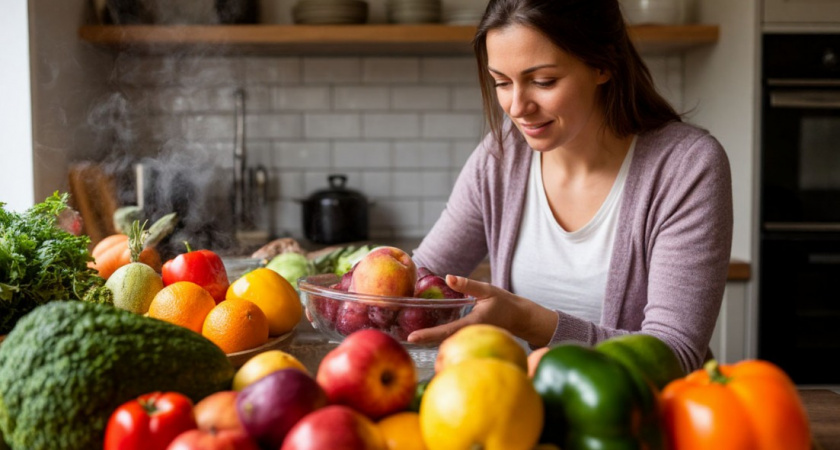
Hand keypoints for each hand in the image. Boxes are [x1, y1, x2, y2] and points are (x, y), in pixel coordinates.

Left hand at [406, 275, 557, 347]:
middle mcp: (470, 335)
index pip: (447, 331)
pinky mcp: (470, 339)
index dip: (428, 335)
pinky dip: (439, 339)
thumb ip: (468, 285)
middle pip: (443, 342)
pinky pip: (453, 341)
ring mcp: (471, 339)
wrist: (520, 318)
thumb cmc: (504, 303)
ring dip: (430, 341)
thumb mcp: (487, 289)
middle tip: (402, 338)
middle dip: (424, 341)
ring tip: (410, 337)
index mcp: (473, 323)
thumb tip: (448, 278)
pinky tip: (426, 336)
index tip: (412, 338)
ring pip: (447, 343)